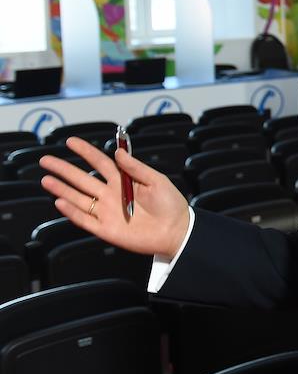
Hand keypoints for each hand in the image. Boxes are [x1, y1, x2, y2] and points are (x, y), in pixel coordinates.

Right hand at [39, 137, 189, 256]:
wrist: (176, 231)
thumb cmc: (170, 205)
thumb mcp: (157, 180)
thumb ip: (136, 168)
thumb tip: (118, 151)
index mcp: (123, 181)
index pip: (100, 163)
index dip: (86, 152)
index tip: (71, 142)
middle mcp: (111, 195)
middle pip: (82, 179)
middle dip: (64, 169)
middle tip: (46, 160)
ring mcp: (107, 212)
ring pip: (79, 199)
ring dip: (62, 190)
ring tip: (46, 179)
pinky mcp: (106, 229)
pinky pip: (85, 220)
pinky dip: (72, 212)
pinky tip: (60, 202)